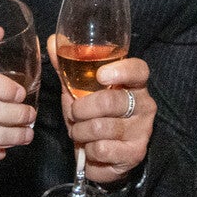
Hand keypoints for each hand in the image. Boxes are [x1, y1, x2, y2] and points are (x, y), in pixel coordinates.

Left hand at [50, 37, 154, 183]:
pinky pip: (103, 149)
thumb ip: (68, 67)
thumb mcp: (80, 90)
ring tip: (80, 132)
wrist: (108, 155)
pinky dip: (88, 150)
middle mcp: (144, 105)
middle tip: (74, 114)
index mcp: (134, 84)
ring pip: (102, 127)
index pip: (138, 70)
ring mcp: (143, 130)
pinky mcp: (135, 153)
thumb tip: (52, 41)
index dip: (121, 71)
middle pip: (111, 101)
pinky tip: (91, 148)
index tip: (100, 76)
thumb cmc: (94, 115)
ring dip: (80, 131)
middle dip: (81, 109)